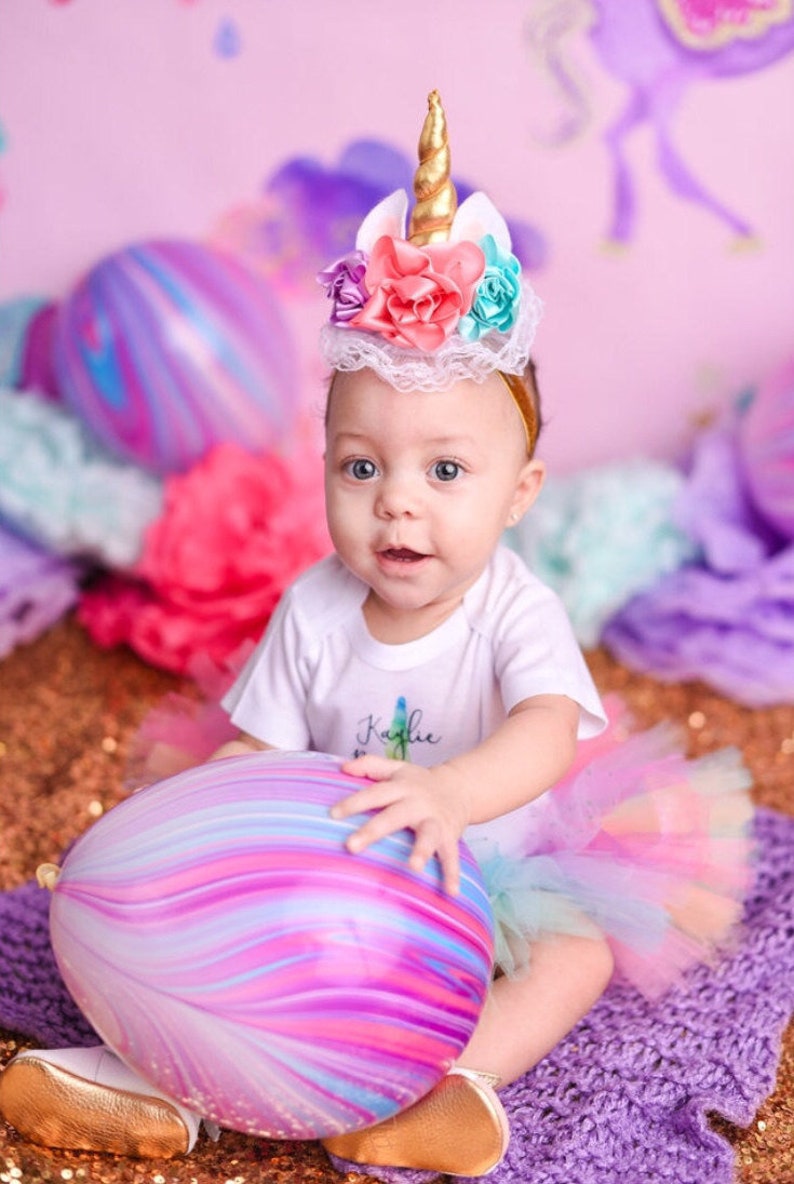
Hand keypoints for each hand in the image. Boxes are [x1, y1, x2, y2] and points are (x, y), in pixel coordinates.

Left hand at [329, 756, 469, 895]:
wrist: (461, 787)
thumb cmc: (420, 782)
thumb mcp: (397, 768)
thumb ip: (370, 764)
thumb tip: (343, 766)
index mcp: (402, 787)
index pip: (375, 793)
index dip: (355, 803)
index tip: (333, 814)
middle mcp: (418, 803)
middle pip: (394, 816)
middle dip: (374, 831)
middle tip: (351, 846)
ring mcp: (435, 821)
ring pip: (428, 835)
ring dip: (421, 850)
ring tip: (413, 867)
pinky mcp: (450, 836)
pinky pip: (452, 856)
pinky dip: (452, 873)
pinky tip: (451, 892)